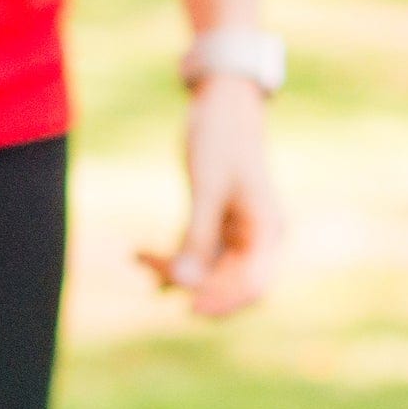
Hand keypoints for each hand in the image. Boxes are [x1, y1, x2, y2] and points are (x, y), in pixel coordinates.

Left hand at [138, 71, 281, 318]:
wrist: (222, 101)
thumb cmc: (223, 139)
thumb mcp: (209, 189)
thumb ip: (197, 238)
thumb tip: (183, 286)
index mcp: (268, 230)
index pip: (254, 286)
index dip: (223, 304)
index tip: (189, 307)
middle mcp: (256, 237)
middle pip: (225, 284)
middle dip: (189, 285)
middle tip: (153, 270)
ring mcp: (236, 232)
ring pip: (205, 272)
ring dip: (173, 271)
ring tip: (139, 256)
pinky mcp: (217, 224)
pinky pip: (194, 254)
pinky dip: (170, 256)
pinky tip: (140, 254)